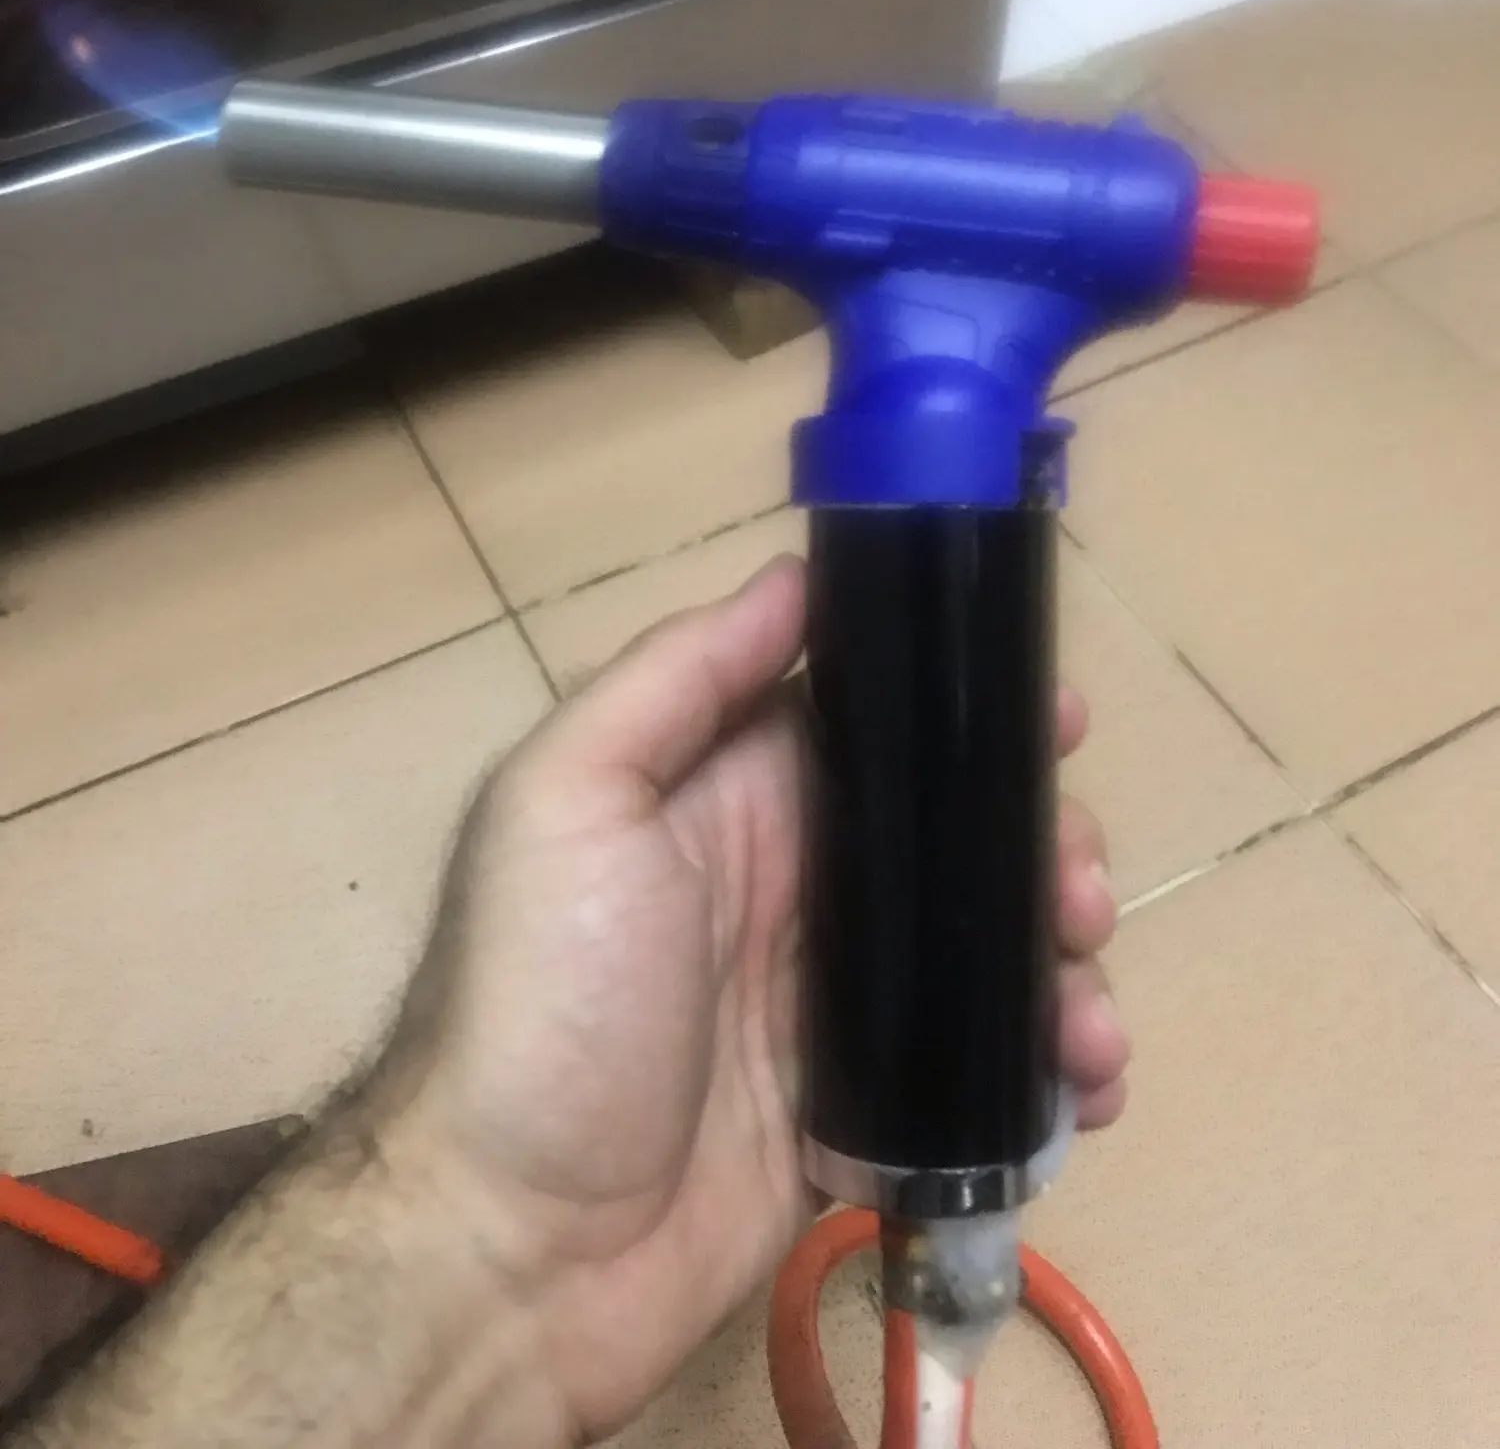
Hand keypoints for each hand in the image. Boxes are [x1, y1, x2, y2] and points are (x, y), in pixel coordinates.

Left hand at [389, 556, 1127, 1441]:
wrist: (515, 1254)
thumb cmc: (543, 1004)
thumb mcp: (569, 802)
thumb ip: (674, 680)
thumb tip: (798, 578)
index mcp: (729, 797)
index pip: (876, 723)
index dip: (970, 709)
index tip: (1059, 718)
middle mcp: (791, 887)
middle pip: (954, 836)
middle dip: (1039, 845)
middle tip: (1078, 894)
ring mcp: (833, 1008)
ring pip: (985, 951)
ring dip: (1060, 962)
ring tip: (1088, 1016)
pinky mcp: (864, 1114)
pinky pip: (982, 1072)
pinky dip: (1050, 1071)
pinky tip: (1086, 1090)